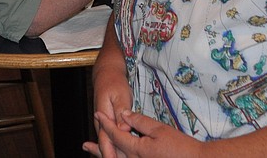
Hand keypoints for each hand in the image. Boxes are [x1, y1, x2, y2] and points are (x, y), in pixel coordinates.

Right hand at [83, 72, 131, 156]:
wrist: (107, 75)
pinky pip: (110, 138)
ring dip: (114, 152)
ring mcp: (103, 124)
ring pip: (108, 143)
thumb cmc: (114, 83)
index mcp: (103, 116)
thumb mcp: (120, 95)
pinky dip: (115, 147)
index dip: (110, 153)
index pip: (105, 140)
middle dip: (112, 155)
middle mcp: (101, 122)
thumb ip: (121, 112)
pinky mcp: (108, 124)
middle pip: (105, 144)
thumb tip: (123, 128)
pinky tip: (119, 153)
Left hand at [89, 110, 203, 157]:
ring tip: (94, 151)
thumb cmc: (180, 146)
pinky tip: (118, 155)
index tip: (97, 113)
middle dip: (98, 149)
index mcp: (136, 150)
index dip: (106, 123)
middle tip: (86, 145)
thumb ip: (139, 121)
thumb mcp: (159, 129)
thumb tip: (123, 114)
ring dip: (106, 155)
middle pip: (111, 153)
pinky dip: (119, 157)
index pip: (115, 134)